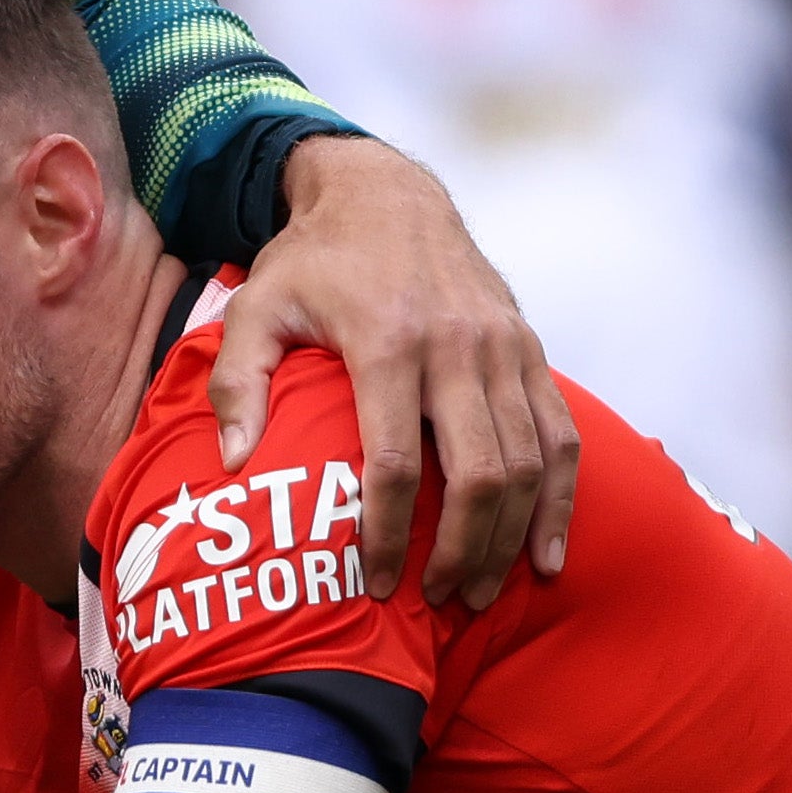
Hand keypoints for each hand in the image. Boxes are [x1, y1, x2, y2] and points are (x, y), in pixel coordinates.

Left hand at [223, 136, 574, 608]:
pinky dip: (559, 499)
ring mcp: (502, 346)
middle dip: (461, 550)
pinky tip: (546, 554)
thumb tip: (232, 464)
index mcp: (386, 340)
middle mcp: (456, 345)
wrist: (386, 192)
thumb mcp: (255, 306)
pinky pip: (560, 434)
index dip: (387, 532)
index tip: (371, 584)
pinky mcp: (529, 348)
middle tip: (438, 601)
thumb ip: (236, 382)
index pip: (395, 461)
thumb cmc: (311, 260)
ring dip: (509, 538)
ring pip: (527, 463)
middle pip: (478, 473)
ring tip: (480, 594)